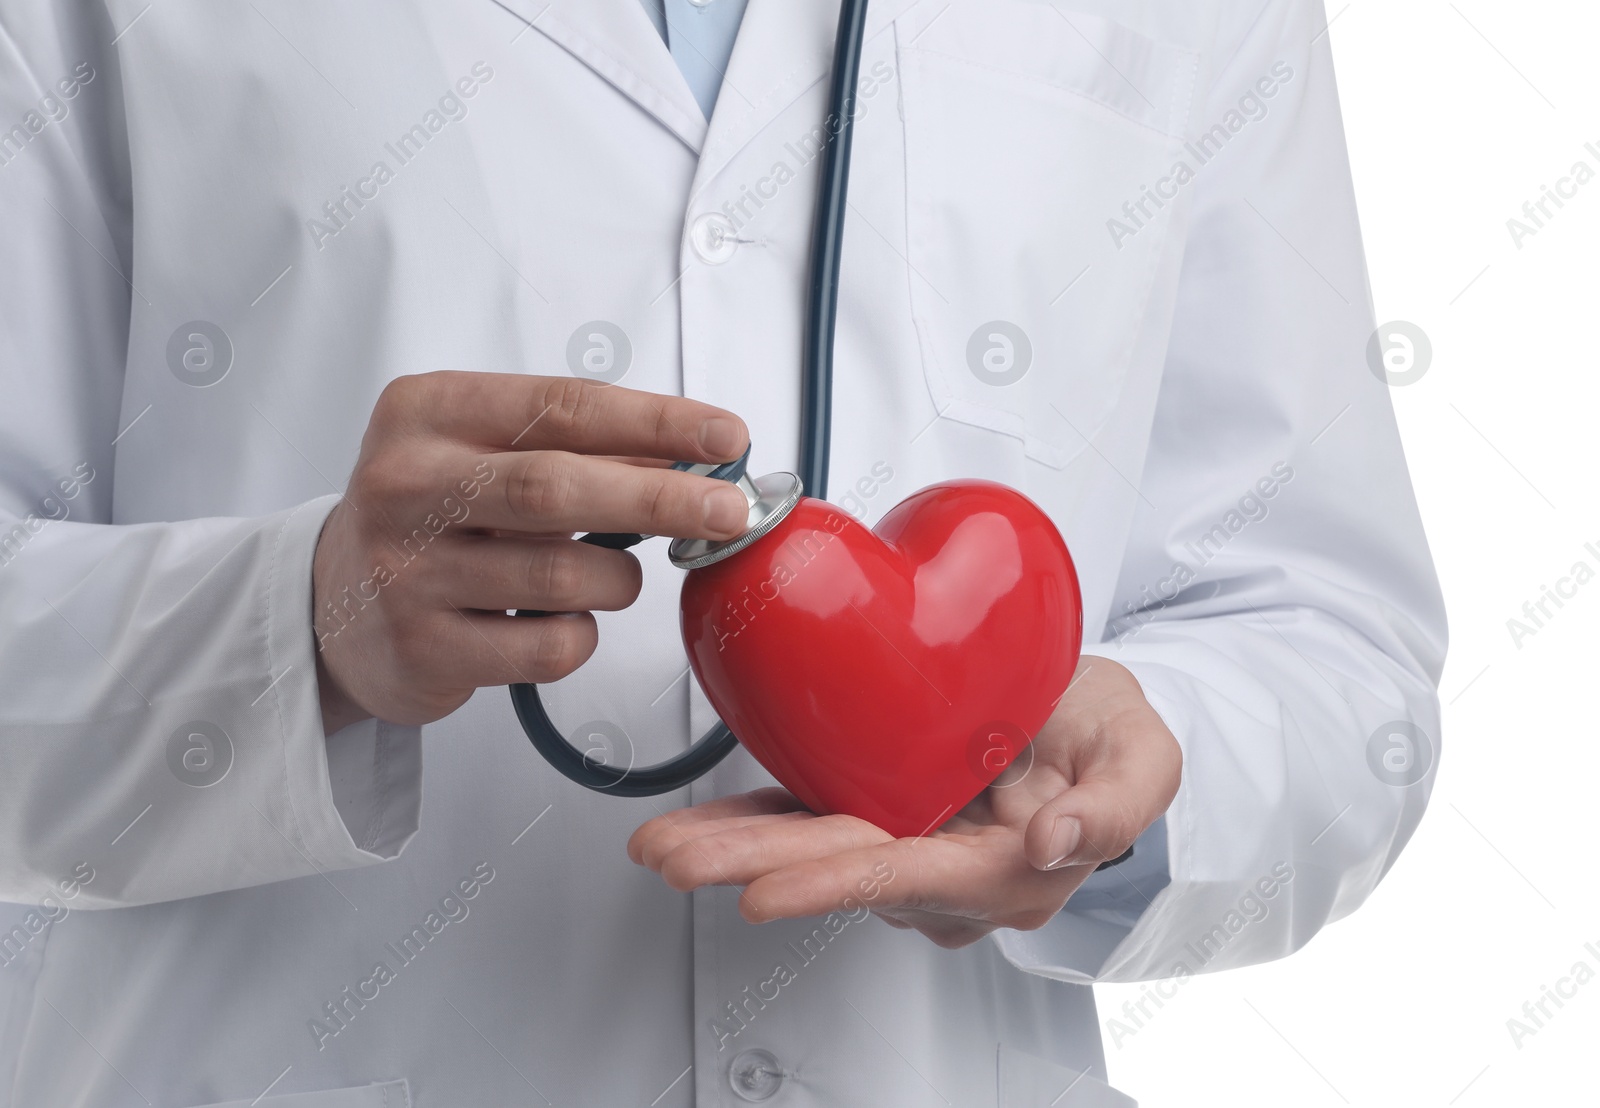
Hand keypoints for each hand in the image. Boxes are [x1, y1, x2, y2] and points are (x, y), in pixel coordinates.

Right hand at [313, 372, 749, 731]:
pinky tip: (560, 621)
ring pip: (562, 577)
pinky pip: (549, 648)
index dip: (655, 423)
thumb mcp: (489, 454)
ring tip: (611, 578)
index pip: (561, 406)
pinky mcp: (421, 649)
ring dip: (617, 580)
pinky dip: (582, 635)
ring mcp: (404, 572)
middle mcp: (404, 485)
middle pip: (558, 488)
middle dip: (661, 500)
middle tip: (730, 510)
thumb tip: (698, 462)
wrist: (334, 606)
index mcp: (426, 412)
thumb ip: (580, 449)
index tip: (726, 437)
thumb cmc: (439, 516)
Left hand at [627, 658, 1180, 947]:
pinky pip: (810, 815)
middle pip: (839, 867)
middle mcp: (944, 868)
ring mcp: (907, 840)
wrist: (1088, 715)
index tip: (766, 892)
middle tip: (675, 860)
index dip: (834, 882)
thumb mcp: (1143, 758)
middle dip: (751, 867)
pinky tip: (700, 822)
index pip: (909, 876)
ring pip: (812, 846)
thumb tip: (1053, 845)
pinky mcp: (880, 806)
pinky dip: (753, 818)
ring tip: (663, 846)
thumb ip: (1113, 807)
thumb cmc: (1110, 735)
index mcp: (1005, 868)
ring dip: (735, 846)